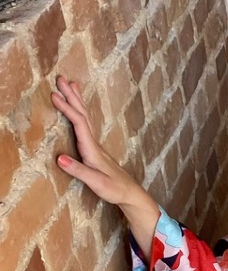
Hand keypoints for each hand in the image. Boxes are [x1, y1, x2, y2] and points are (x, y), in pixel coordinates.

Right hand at [52, 75, 159, 255]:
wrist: (129, 193)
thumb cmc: (113, 189)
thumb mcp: (95, 182)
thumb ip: (78, 171)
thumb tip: (59, 158)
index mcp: (92, 148)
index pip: (79, 123)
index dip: (67, 108)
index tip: (54, 94)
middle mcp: (94, 142)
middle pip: (83, 113)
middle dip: (72, 95)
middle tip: (61, 77)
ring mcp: (95, 144)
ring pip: (86, 116)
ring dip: (77, 100)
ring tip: (71, 84)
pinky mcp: (95, 148)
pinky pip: (87, 123)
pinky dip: (81, 111)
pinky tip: (79, 108)